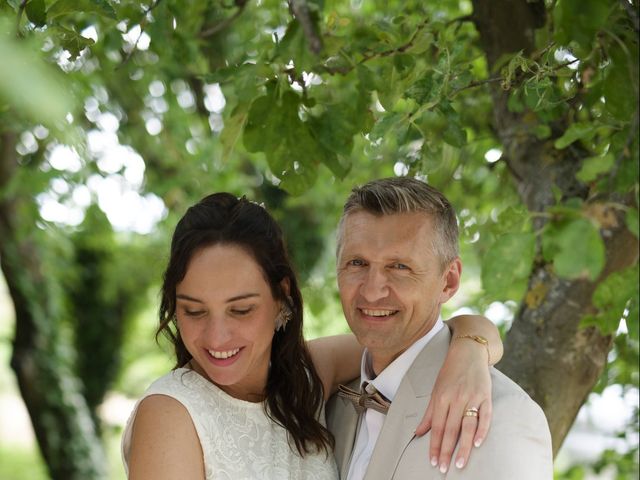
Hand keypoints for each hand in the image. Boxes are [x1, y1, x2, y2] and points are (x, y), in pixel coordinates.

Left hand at [414, 338, 491, 472]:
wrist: (468, 352)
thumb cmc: (450, 372)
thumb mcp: (436, 390)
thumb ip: (429, 413)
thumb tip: (419, 432)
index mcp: (441, 398)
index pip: (436, 426)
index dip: (434, 445)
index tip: (433, 461)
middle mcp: (456, 398)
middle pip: (450, 429)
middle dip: (446, 451)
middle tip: (444, 468)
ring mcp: (472, 397)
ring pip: (466, 426)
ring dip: (463, 447)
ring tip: (459, 463)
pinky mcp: (486, 396)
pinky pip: (485, 417)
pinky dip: (482, 431)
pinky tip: (477, 444)